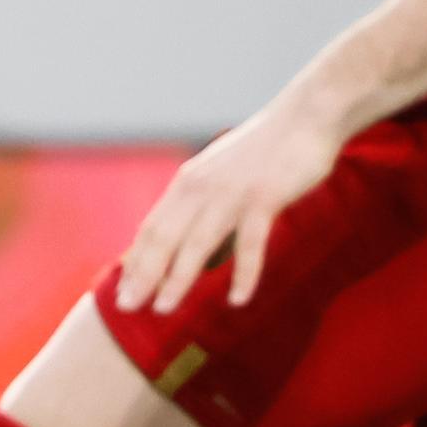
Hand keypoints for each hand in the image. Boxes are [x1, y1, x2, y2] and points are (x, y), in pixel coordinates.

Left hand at [112, 97, 345, 313]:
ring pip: (198, 243)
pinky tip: (238, 299)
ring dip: (178, 278)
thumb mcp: (222, 173)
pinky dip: (244, 273)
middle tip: (126, 308)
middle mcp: (202, 187)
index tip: (122, 292)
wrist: (305, 116)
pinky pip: (251, 243)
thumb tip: (189, 243)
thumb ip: (202, 202)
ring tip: (164, 310)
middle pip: (165, 238)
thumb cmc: (265, 151)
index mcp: (189, 182)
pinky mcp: (264, 197)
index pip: (152, 228)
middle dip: (144, 275)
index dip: (136, 262)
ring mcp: (232, 192)